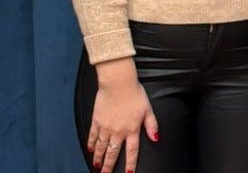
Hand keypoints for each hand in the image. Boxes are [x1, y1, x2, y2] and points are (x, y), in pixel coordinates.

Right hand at [87, 58, 158, 172]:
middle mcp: (118, 131)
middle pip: (113, 153)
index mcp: (132, 129)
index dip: (130, 163)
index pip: (132, 151)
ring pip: (101, 147)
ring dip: (99, 158)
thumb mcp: (148, 109)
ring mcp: (106, 127)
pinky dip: (91, 144)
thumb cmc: (134, 93)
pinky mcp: (97, 120)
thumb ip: (152, 125)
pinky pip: (93, 136)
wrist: (118, 83)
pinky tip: (90, 150)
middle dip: (109, 166)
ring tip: (97, 166)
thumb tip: (156, 138)